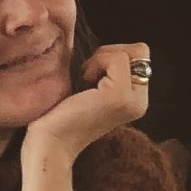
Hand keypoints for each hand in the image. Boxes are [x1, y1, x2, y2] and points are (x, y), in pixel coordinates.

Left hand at [20, 42, 152, 161]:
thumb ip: (108, 72)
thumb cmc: (61, 115)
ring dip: (102, 58)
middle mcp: (141, 102)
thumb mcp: (92, 89)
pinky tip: (84, 81)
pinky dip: (97, 62)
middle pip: (141, 52)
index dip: (112, 57)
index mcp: (136, 101)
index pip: (139, 58)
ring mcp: (133, 100)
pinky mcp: (120, 96)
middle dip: (110, 54)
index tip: (90, 75)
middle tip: (88, 75)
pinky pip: (117, 58)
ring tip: (86, 79)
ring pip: (132, 52)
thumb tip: (108, 47)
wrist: (50, 142)